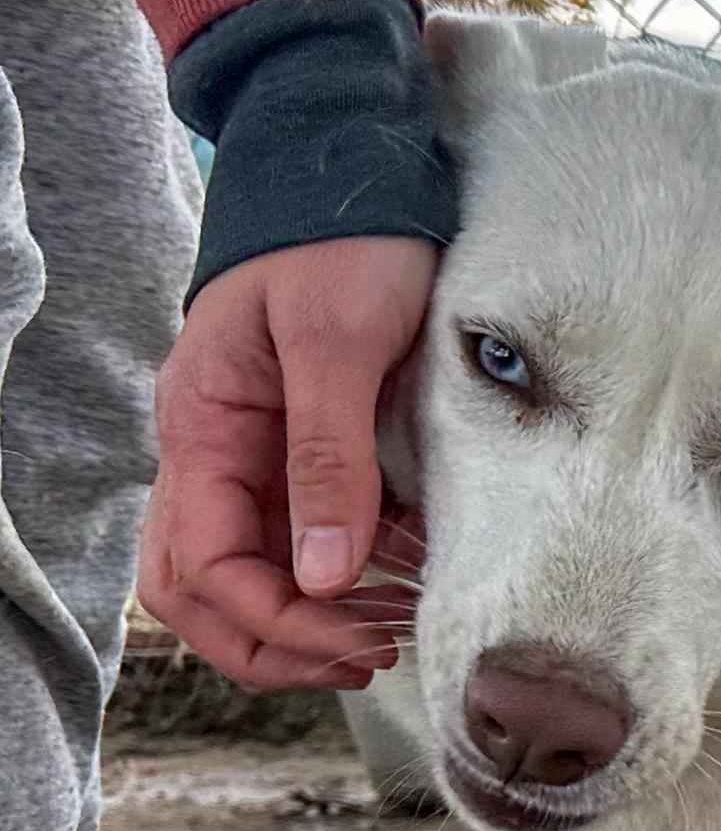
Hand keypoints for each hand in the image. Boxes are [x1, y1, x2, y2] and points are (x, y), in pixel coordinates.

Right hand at [141, 237, 435, 689]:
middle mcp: (215, 454)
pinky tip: (407, 580)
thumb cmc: (341, 243)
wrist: (356, 173)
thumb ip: (328, 457)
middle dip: (279, 643)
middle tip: (371, 657)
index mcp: (203, 431)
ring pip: (248, 576)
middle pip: (206, 592)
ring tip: (395, 633)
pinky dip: (347, 578)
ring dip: (313, 621)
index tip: (358, 639)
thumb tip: (326, 577)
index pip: (204, 570)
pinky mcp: (301, 451)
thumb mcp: (337, 343)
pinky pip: (302, 540)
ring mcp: (253, 457)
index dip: (277, 623)